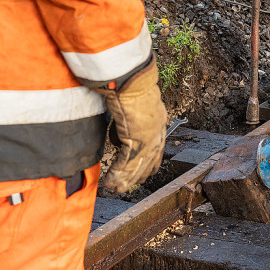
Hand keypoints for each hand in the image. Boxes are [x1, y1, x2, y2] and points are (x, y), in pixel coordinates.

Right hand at [93, 61, 167, 192]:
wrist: (132, 80)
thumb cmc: (131, 86)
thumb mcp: (135, 106)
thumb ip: (131, 121)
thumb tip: (119, 134)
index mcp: (159, 123)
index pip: (157, 149)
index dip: (149, 163)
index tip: (145, 173)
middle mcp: (157, 132)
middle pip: (148, 161)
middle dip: (137, 175)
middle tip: (127, 187)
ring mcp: (149, 138)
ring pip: (136, 165)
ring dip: (125, 179)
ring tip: (116, 189)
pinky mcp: (136, 140)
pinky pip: (125, 163)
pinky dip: (116, 175)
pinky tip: (110, 183)